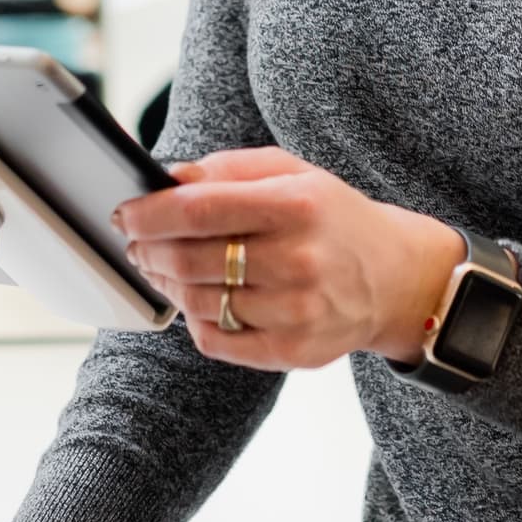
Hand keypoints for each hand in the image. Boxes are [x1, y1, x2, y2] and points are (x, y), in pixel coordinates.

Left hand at [114, 149, 464, 370]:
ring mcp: (296, 311)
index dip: (148, 213)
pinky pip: (215, 340)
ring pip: (197, 302)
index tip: (125, 214)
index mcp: (296, 205)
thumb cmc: (333, 218)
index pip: (197, 211)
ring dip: (168, 284)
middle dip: (149, 250)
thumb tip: (168, 179)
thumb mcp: (291, 172)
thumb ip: (227, 169)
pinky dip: (194, 320)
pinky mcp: (292, 351)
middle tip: (138, 243)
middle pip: (189, 259)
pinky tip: (198, 299)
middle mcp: (298, 260)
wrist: (395, 277)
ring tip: (165, 268)